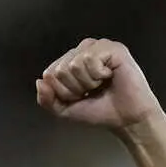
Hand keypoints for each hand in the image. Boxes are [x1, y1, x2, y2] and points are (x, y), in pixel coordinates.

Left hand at [35, 39, 161, 129]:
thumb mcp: (64, 110)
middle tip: (92, 91)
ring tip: (101, 85)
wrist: (126, 119)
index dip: (62, 92)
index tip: (80, 97)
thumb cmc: (99, 111)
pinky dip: (97, 75)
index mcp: (70, 61)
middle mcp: (82, 50)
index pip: (49, 74)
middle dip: (74, 89)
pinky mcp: (113, 48)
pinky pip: (89, 60)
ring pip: (73, 65)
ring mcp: (98, 47)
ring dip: (87, 83)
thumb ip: (46, 100)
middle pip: (59, 70)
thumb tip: (40, 81)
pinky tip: (110, 76)